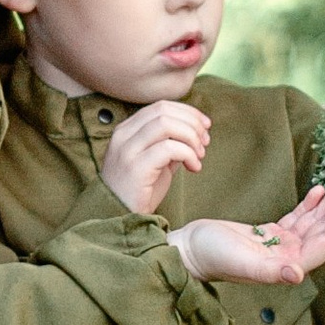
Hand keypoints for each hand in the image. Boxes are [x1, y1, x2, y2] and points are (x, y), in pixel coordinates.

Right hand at [102, 100, 210, 214]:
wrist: (119, 218)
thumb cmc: (139, 191)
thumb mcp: (155, 160)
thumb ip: (169, 143)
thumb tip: (195, 130)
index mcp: (127, 130)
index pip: (160, 106)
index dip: (187, 112)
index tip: (205, 126)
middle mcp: (124, 135)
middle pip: (164, 111)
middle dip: (192, 123)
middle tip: (205, 142)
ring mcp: (128, 150)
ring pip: (166, 124)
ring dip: (191, 137)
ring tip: (200, 155)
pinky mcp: (136, 167)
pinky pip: (168, 148)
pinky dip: (188, 154)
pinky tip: (194, 167)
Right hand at [170, 170, 324, 286]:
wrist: (189, 249)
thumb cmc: (212, 257)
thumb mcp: (242, 261)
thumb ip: (270, 271)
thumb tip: (296, 275)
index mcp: (287, 265)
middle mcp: (289, 257)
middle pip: (324, 229)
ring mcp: (281, 246)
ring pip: (314, 221)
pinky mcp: (270, 234)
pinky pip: (298, 218)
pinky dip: (311, 204)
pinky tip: (319, 190)